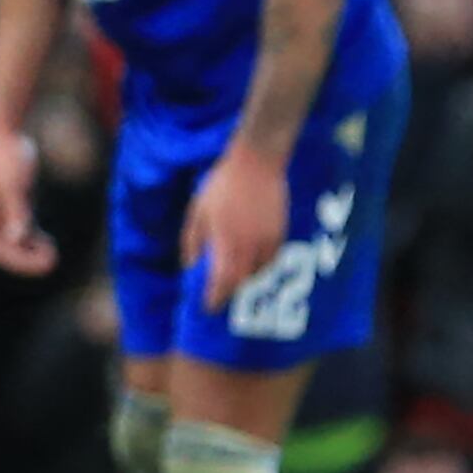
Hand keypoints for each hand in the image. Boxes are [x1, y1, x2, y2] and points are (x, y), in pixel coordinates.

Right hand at [0, 128, 57, 274]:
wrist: (9, 134)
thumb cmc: (10, 156)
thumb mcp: (15, 184)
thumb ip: (16, 211)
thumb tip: (17, 239)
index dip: (16, 261)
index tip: (41, 263)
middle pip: (3, 251)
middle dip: (25, 261)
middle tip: (52, 263)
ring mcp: (1, 214)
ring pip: (13, 246)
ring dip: (31, 254)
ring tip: (54, 253)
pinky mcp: (15, 208)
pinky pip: (21, 235)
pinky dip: (34, 243)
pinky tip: (50, 242)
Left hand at [181, 142, 289, 312]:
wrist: (257, 163)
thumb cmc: (221, 186)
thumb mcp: (197, 212)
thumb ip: (193, 242)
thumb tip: (190, 266)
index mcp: (226, 241)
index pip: (222, 280)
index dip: (215, 298)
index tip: (207, 309)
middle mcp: (250, 245)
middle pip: (242, 281)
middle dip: (229, 292)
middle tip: (218, 297)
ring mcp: (269, 241)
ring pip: (258, 273)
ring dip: (245, 280)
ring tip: (232, 280)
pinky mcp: (282, 234)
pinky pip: (271, 260)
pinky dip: (259, 266)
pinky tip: (249, 262)